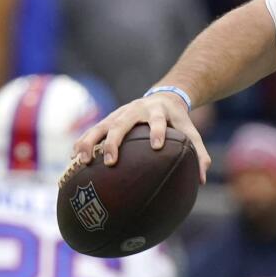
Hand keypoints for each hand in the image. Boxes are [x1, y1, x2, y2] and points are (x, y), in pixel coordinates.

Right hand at [72, 91, 211, 181]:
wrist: (164, 96)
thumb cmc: (177, 120)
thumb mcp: (190, 131)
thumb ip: (199, 152)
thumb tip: (202, 180)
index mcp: (159, 111)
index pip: (158, 120)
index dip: (157, 131)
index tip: (156, 146)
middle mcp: (136, 110)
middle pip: (122, 123)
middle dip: (114, 141)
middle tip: (110, 161)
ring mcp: (119, 113)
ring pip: (101, 126)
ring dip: (89, 143)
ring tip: (81, 161)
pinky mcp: (109, 118)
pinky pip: (93, 130)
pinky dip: (82, 142)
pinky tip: (73, 159)